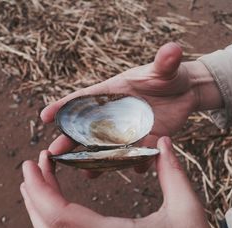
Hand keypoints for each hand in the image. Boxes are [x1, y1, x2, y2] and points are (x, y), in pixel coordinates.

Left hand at [20, 137, 222, 227]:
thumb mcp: (188, 213)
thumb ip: (173, 174)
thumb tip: (161, 142)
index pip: (61, 216)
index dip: (40, 189)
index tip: (32, 165)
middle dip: (34, 194)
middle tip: (31, 166)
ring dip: (38, 210)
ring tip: (34, 185)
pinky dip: (53, 225)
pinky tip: (54, 210)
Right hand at [41, 43, 221, 173]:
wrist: (186, 90)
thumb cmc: (168, 74)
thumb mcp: (164, 67)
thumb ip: (165, 61)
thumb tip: (172, 50)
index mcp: (111, 92)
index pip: (83, 99)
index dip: (63, 107)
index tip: (45, 116)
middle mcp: (115, 114)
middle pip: (88, 128)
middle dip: (71, 140)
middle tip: (54, 151)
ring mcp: (129, 130)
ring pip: (108, 148)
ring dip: (98, 160)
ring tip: (87, 173)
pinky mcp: (146, 140)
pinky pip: (138, 155)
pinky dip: (137, 162)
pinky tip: (138, 169)